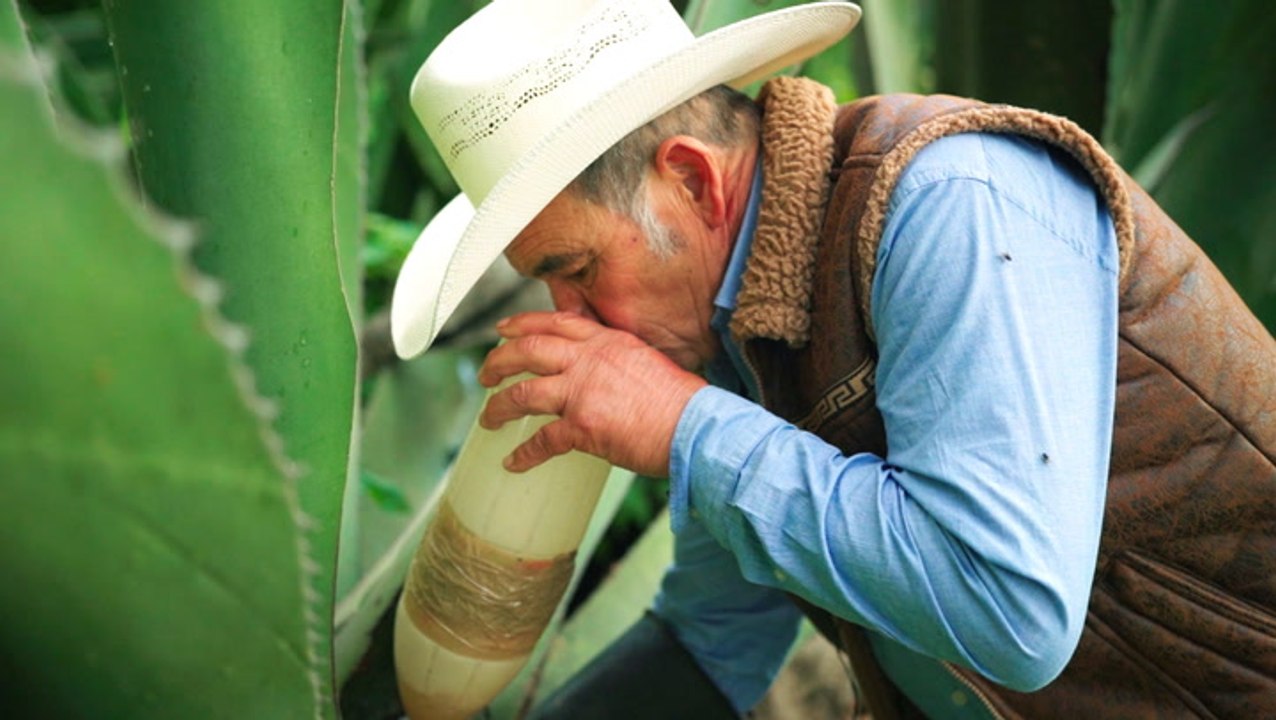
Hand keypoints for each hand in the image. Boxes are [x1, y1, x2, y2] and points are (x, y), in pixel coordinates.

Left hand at [477, 311, 707, 475]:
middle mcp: (590, 360)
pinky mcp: (583, 426)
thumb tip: (601, 369)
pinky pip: (542, 440)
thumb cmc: (682, 403)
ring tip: (487, 418)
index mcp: (608, 342)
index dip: (523, 324)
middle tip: (485, 374)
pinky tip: (513, 462)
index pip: (556, 323)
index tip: (502, 330)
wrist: (697, 428)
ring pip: (524, 393)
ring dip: (499, 406)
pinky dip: (523, 453)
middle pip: (529, 351)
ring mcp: (584, 391)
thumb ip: (617, 359)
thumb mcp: (647, 362)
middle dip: (498, 361)